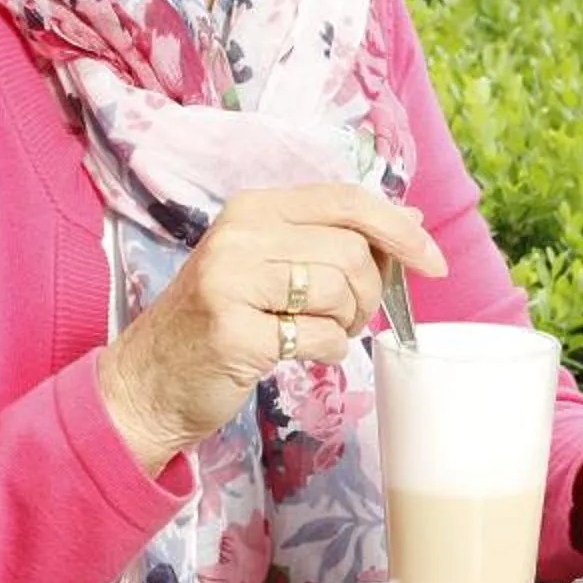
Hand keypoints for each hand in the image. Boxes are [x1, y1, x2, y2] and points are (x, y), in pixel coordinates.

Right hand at [96, 183, 445, 474]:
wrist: (148, 382)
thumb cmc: (220, 321)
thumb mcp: (270, 264)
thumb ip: (334, 238)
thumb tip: (412, 221)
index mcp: (253, 208)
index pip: (348, 200)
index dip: (400, 230)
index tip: (433, 262)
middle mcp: (239, 236)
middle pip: (352, 252)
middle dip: (368, 293)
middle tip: (347, 316)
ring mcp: (231, 283)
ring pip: (340, 293)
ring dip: (347, 324)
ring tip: (317, 333)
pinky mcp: (233, 333)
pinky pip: (320, 339)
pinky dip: (329, 352)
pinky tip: (300, 353)